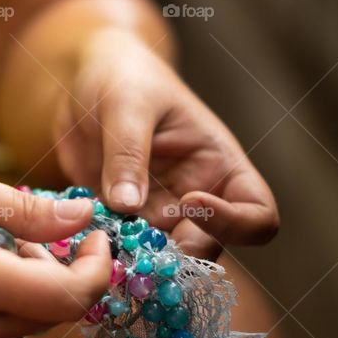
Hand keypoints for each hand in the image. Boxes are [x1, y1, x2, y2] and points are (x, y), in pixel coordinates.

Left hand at [52, 28, 279, 259]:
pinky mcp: (121, 221)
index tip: (190, 202)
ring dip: (133, 260)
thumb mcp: (126, 104)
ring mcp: (156, 214)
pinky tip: (80, 240)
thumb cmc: (122, 76)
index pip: (258, 214)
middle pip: (204, 249)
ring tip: (100, 245)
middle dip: (173, 256)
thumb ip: (128, 152)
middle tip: (132, 245)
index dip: (234, 222)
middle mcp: (194, 197)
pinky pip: (120, 249)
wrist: (83, 78)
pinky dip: (104, 252)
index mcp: (218, 165)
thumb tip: (127, 205)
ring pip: (159, 260)